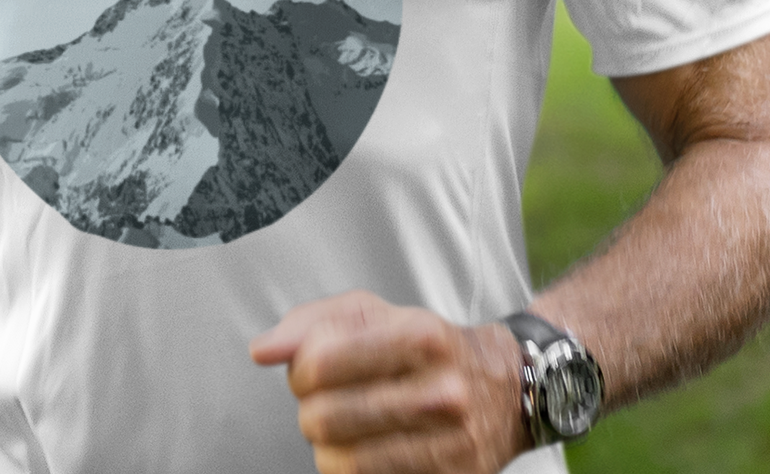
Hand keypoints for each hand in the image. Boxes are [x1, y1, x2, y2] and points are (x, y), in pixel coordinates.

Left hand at [250, 290, 529, 473]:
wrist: (507, 388)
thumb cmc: (427, 345)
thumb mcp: (376, 312)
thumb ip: (312, 322)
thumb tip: (262, 350)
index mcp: (420, 335)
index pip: (321, 362)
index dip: (299, 370)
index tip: (307, 370)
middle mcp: (440, 391)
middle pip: (324, 418)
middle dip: (310, 410)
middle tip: (323, 400)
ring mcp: (450, 444)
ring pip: (341, 462)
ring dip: (327, 445)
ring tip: (342, 426)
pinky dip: (352, 470)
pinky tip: (365, 448)